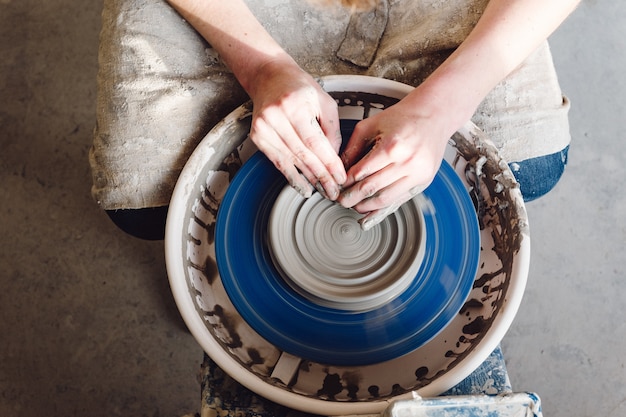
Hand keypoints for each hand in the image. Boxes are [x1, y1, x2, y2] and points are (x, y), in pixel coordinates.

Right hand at [247, 60, 345, 199]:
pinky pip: (278, 161)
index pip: (315, 142)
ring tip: (323, 192)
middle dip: (321, 176)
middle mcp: (276, 117)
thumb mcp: (324, 102)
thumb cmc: (301, 88)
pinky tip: (304, 188)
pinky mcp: (257, 137)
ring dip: (308, 180)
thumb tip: (335, 159)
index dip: (329, 163)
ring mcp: (263, 128)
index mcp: (294, 105)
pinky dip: (292, 177)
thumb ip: (331, 130)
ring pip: (291, 160)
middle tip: (334, 192)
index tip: (340, 178)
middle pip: (303, 154)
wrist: (269, 77)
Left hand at [337, 95, 454, 229]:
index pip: (361, 172)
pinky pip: (400, 199)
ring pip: (386, 199)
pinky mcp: (424, 181)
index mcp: (392, 146)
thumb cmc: (401, 118)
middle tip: (340, 201)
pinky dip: (384, 208)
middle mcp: (407, 162)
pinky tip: (371, 212)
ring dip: (367, 206)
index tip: (336, 187)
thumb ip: (353, 148)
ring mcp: (418, 174)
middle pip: (372, 188)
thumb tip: (340, 171)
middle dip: (352, 197)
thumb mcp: (370, 125)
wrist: (433, 116)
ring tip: (354, 206)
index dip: (346, 182)